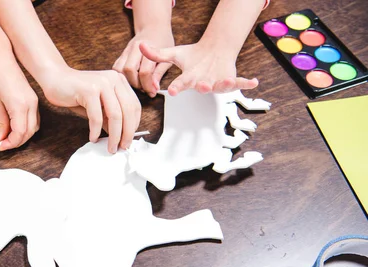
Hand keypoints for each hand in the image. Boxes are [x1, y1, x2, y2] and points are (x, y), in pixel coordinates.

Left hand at [0, 58, 39, 150]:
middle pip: (28, 133)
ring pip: (33, 127)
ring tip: (7, 136)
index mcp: (20, 106)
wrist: (0, 59)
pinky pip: (34, 119)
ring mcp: (34, 102)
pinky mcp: (33, 99)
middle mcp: (31, 105)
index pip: (20, 134)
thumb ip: (0, 123)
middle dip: (16, 142)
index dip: (10, 143)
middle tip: (2, 143)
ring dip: (22, 135)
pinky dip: (26, 127)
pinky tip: (14, 127)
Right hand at [40, 67, 140, 152]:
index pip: (134, 106)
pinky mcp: (89, 90)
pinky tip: (93, 138)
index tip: (128, 139)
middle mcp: (113, 79)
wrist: (55, 78)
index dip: (134, 125)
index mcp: (119, 81)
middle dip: (126, 133)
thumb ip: (109, 117)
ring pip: (115, 115)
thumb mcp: (98, 106)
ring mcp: (102, 83)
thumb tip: (121, 136)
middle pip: (128, 111)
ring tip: (110, 147)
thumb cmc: (76, 93)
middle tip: (122, 147)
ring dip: (114, 135)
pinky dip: (95, 130)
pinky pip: (96, 116)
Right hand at [113, 27, 173, 96]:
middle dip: (136, 84)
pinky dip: (122, 76)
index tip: (153, 92)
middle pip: (129, 70)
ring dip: (127, 81)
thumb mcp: (168, 56)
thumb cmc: (163, 42)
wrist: (154, 27)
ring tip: (138, 84)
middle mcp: (135, 48)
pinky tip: (132, 79)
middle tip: (144, 88)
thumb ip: (159, 73)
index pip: (145, 72)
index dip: (148, 85)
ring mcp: (126, 50)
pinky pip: (116, 67)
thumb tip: (153, 89)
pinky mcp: (122, 54)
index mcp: (149, 48)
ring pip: (119, 69)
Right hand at [139, 41, 257, 95]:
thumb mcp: (175, 54)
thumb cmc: (194, 57)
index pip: (180, 84)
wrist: (213, 53)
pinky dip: (247, 84)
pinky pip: (239, 84)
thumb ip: (157, 53)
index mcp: (189, 79)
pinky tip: (254, 82)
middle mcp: (203, 83)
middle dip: (203, 87)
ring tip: (227, 81)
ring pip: (220, 86)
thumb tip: (141, 45)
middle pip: (202, 87)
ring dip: (223, 85)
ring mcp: (217, 83)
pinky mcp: (231, 80)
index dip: (176, 88)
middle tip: (202, 85)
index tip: (170, 91)